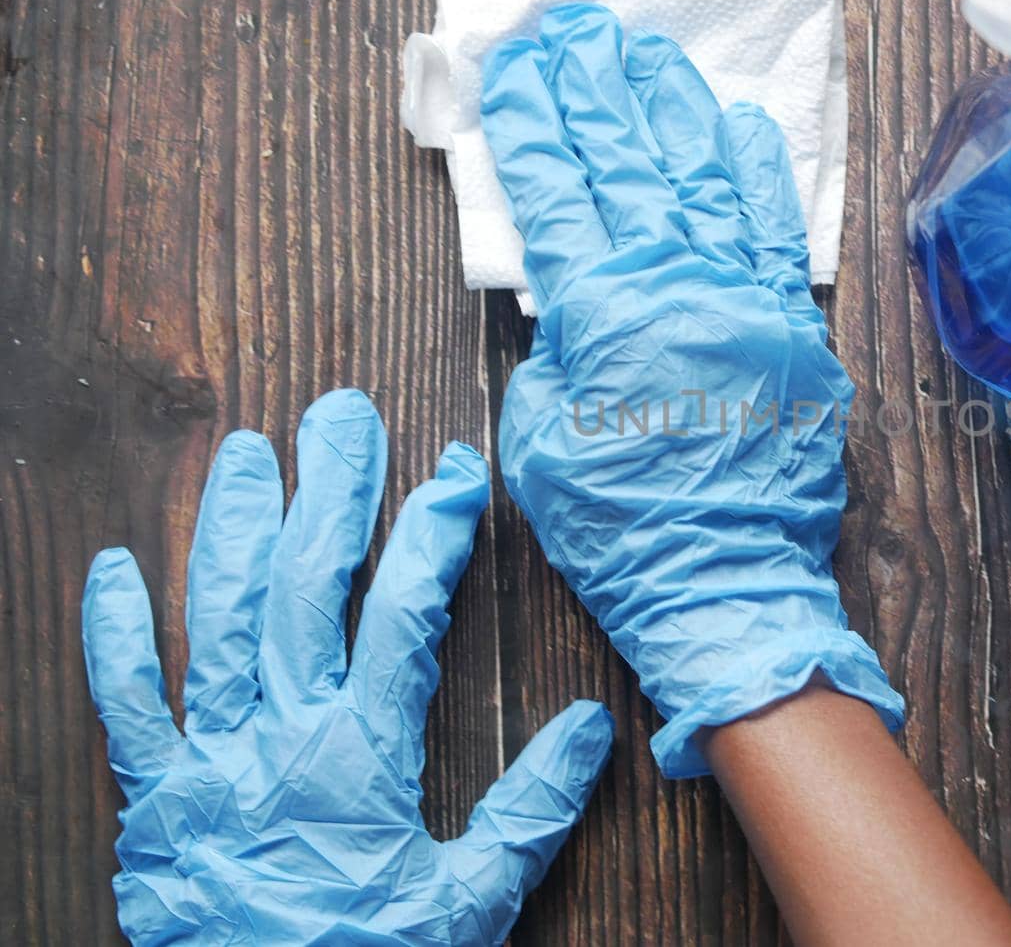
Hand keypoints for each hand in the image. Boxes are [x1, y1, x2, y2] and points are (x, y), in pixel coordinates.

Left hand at [82, 390, 612, 944]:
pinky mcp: (153, 794)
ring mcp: (207, 758)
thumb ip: (530, 811)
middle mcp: (280, 734)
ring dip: (230, 530)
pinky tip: (112, 569)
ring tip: (244, 455)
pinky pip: (123, 704)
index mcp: (360, 754)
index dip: (432, 537)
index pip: (403, 616)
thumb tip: (592, 728)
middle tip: (342, 418)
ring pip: (216, 620)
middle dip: (329, 495)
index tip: (455, 475)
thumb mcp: (470, 903)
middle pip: (303, 589)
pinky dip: (113, 637)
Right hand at [482, 4, 903, 777]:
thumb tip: (573, 308)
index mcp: (603, 312)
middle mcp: (678, 286)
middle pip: (627, 167)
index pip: (554, 194)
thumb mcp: (541, 442)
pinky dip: (758, 176)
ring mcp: (744, 299)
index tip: (512, 70)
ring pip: (702, 181)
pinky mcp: (793, 326)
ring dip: (672, 112)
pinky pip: (776, 233)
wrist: (727, 582)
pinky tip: (741, 125)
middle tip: (575, 33)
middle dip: (594, 94)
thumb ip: (553, 355)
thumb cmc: (622, 526)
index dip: (529, 126)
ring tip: (649, 57)